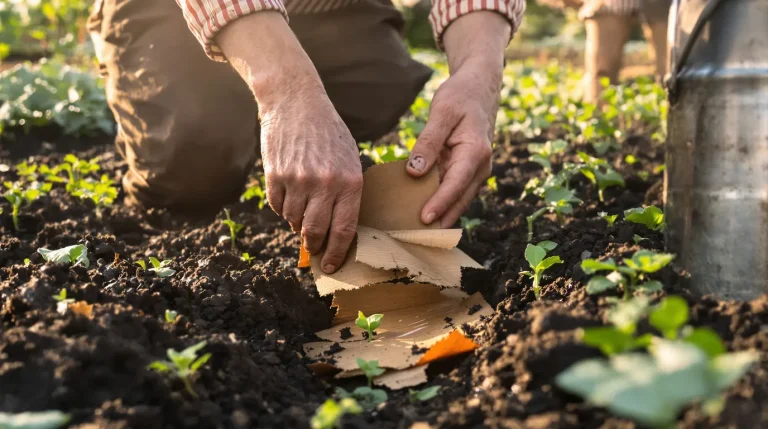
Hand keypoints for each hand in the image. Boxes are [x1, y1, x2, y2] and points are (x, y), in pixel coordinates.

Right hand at [261, 89, 362, 273]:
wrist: (296, 102)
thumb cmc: (329, 133)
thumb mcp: (350, 159)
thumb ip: (347, 193)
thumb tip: (338, 231)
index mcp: (350, 181)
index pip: (344, 230)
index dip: (338, 253)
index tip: (334, 266)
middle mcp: (324, 184)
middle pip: (316, 232)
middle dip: (315, 246)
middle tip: (315, 249)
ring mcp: (297, 180)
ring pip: (294, 221)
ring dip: (297, 223)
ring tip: (302, 211)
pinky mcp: (275, 176)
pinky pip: (277, 207)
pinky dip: (283, 208)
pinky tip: (289, 196)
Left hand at [406, 12, 510, 227]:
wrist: (479, 87)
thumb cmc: (460, 96)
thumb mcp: (442, 112)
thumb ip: (428, 142)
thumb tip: (414, 171)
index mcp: (476, 152)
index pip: (456, 184)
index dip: (440, 203)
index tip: (424, 218)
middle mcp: (480, 167)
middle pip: (459, 200)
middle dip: (440, 221)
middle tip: (415, 239)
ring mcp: (475, 172)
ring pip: (457, 201)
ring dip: (440, 217)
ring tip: (415, 235)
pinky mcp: (466, 172)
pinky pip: (453, 192)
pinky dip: (439, 204)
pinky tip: (419, 215)